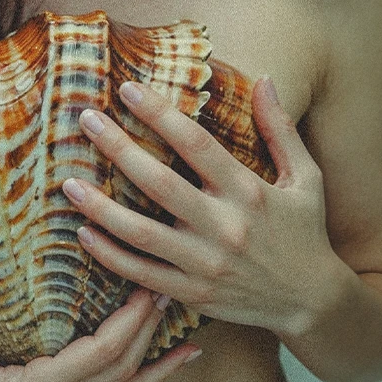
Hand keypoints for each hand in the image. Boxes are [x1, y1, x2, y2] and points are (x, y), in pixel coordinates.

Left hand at [62, 77, 342, 337]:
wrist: (313, 303)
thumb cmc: (306, 232)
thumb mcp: (306, 177)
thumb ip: (281, 129)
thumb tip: (265, 78)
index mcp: (250, 192)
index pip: (197, 144)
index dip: (160, 114)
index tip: (127, 89)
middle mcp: (225, 227)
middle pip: (160, 184)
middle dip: (118, 149)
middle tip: (86, 120)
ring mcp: (206, 264)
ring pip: (143, 234)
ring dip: (102, 209)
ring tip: (68, 183)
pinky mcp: (193, 294)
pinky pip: (143, 275)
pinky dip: (111, 257)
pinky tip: (84, 234)